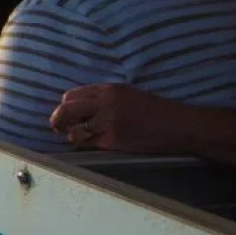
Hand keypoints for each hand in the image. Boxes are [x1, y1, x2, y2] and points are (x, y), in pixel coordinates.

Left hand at [49, 84, 195, 153]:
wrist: (177, 125)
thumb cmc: (155, 110)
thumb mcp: (128, 95)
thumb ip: (105, 98)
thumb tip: (82, 107)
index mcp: (109, 89)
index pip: (72, 95)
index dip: (65, 106)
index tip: (66, 113)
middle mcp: (105, 103)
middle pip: (66, 109)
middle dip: (58, 119)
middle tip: (58, 127)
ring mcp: (108, 122)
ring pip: (73, 130)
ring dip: (71, 135)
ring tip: (76, 137)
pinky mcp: (113, 140)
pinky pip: (89, 143)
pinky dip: (85, 145)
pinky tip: (90, 144)